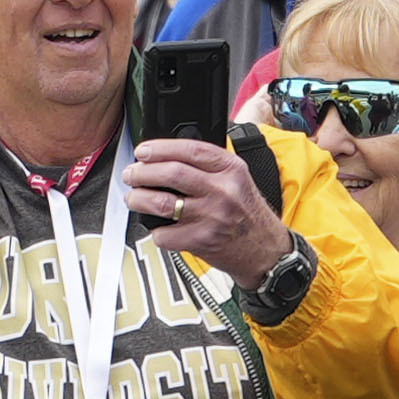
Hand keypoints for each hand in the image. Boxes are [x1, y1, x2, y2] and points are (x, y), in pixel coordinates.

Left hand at [126, 137, 293, 289]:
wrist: (266, 251)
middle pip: (171, 173)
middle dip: (142, 172)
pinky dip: (155, 231)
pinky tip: (159, 228)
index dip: (160, 148)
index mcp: (231, 170)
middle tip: (132, 174)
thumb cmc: (248, 214)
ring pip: (161, 203)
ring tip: (134, 198)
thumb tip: (167, 155)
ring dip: (138, 199)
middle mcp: (222, 191)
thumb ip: (210, 166)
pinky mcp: (202, 240)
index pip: (190, 150)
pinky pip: (164, 234)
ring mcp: (212, 216)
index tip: (143, 152)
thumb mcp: (239, 179)